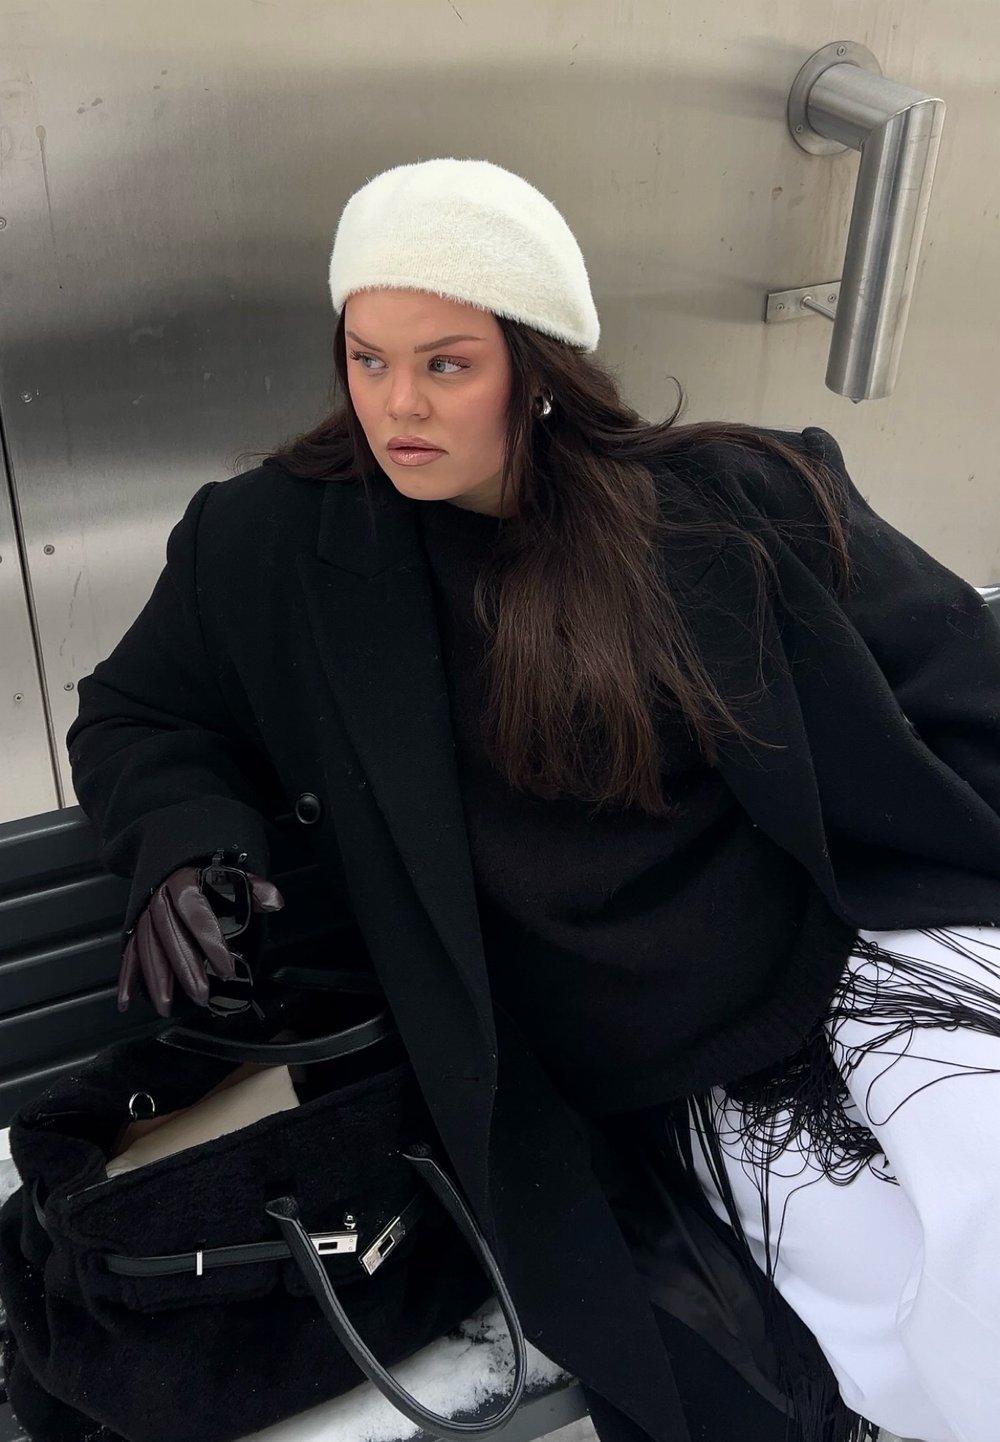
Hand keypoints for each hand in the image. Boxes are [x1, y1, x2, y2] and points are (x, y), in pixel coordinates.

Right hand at [117, 864, 283, 1016]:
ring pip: (147, 947)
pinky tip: (126, 1000)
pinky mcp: (135, 926)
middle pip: (170, 935)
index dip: (210, 942)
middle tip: (200, 995)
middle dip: (185, 968)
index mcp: (183, 881)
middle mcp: (159, 897)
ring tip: (166, 1006)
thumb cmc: (204, 870)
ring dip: (156, 979)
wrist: (172, 853)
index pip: (196, 913)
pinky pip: (129, 952)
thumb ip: (252, 887)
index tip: (226, 968)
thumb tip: (274, 901)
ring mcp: (144, 912)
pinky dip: (127, 977)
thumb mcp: (230, 871)